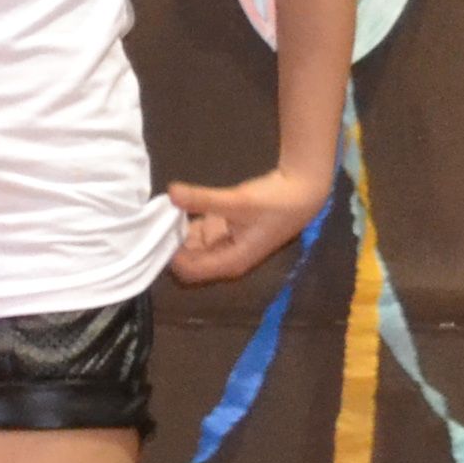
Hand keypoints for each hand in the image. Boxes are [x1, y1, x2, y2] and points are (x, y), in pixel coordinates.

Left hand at [168, 165, 330, 286]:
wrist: (303, 192)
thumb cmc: (274, 202)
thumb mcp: (236, 201)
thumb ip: (202, 199)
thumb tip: (171, 192)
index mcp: (230, 262)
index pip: (188, 270)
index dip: (171, 255)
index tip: (160, 230)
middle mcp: (226, 259)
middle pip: (188, 260)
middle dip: (175, 242)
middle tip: (163, 216)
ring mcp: (228, 246)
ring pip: (194, 246)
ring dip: (182, 231)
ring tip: (174, 208)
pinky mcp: (229, 233)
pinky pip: (202, 234)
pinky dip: (193, 223)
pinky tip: (188, 205)